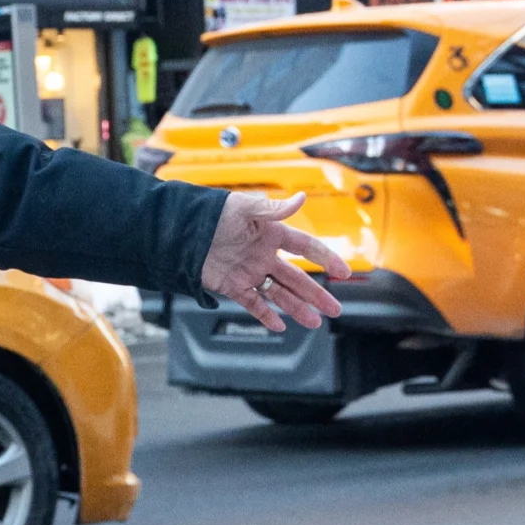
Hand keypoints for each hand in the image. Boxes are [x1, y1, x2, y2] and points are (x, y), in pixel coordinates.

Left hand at [198, 189, 350, 332]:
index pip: (305, 246)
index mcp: (270, 233)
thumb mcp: (243, 208)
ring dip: (297, 307)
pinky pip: (253, 302)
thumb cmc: (211, 212)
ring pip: (278, 293)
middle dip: (316, 293)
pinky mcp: (231, 285)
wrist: (179, 229)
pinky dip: (266, 315)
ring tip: (315, 322)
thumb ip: (273, 208)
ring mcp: (248, 271)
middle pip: (296, 277)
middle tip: (335, 309)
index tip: (344, 271)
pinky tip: (280, 325)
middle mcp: (262, 254)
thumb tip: (301, 199)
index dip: (325, 258)